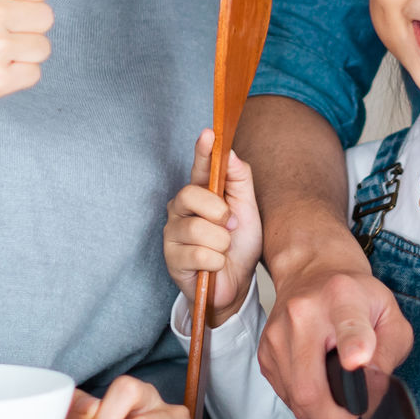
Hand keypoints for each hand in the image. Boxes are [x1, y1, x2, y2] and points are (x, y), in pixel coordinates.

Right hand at [164, 131, 260, 328]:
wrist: (237, 285)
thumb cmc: (240, 246)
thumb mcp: (248, 211)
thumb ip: (240, 181)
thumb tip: (231, 154)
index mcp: (201, 193)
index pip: (200, 167)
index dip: (203, 150)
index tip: (208, 134)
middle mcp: (181, 208)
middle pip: (192, 194)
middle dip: (218, 211)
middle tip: (229, 225)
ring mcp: (173, 232)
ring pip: (198, 228)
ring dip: (220, 243)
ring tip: (223, 250)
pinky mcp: (171, 258)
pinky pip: (199, 254)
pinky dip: (216, 261)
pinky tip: (215, 265)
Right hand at [256, 267, 412, 418]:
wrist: (313, 273)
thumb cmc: (356, 298)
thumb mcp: (390, 315)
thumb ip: (390, 352)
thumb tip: (372, 388)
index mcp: (343, 298)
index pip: (347, 324)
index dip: (353, 345)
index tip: (356, 360)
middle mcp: (303, 314)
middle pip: (311, 386)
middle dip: (334, 417)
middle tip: (352, 414)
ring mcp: (277, 334)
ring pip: (297, 399)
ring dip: (320, 410)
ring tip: (336, 389)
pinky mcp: (264, 352)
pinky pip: (286, 396)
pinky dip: (304, 400)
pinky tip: (317, 380)